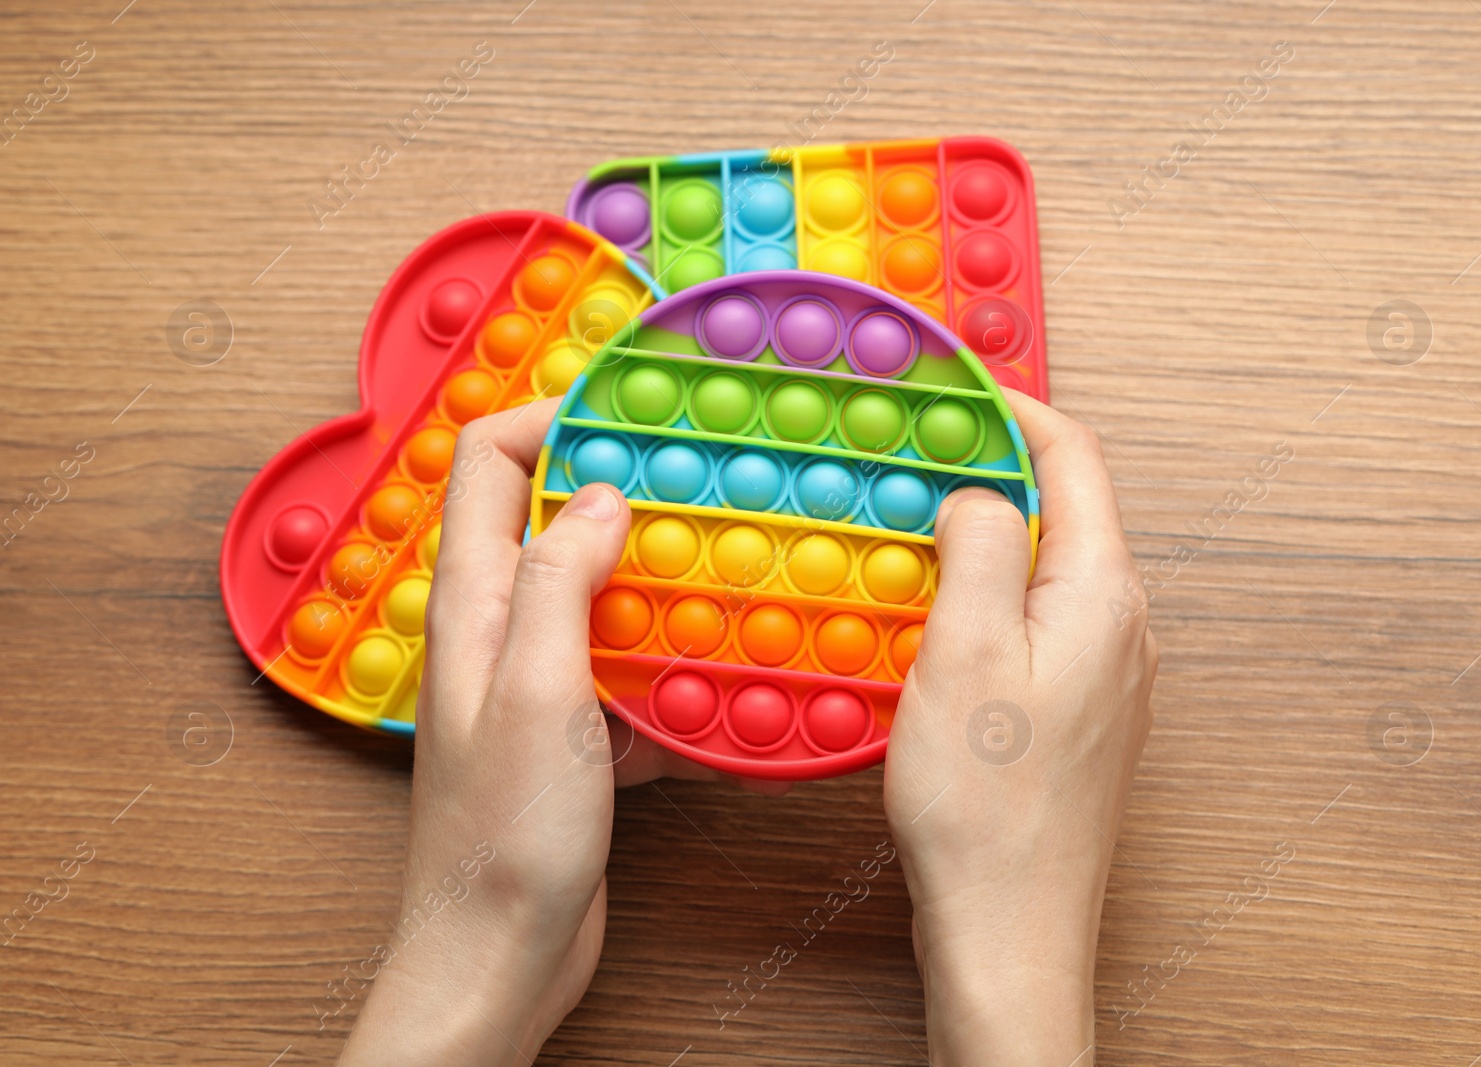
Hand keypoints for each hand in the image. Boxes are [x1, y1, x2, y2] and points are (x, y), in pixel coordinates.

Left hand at [339, 400, 778, 1066]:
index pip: (488, 465)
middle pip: (552, 520)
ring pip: (599, 595)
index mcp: (475, 604)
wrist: (499, 952)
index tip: (626, 402)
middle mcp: (499, 630)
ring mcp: (536, 682)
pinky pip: (624, 670)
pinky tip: (716, 680)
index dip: (550, 416)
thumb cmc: (504, 834)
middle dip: (621, 488)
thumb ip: (559, 581)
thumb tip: (600, 497)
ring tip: (723, 564)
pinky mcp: (572, 732)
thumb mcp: (536, 690)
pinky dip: (669, 664)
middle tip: (696, 474)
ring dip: (655, 576)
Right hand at [883, 391, 1157, 1064]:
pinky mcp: (1081, 714)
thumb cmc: (987, 807)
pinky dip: (989, 596)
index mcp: (1102, 595)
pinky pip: (1037, 622)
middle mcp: (1122, 627)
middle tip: (920, 453)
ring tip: (914, 528)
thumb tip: (984, 489)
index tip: (964, 384)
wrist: (1011, 928)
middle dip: (995, 469)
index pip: (1077, 461)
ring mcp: (1108, 675)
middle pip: (1066, 511)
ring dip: (986, 536)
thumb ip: (980, 547)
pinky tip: (935, 616)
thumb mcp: (962, 651)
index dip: (1019, 409)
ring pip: (1047, 569)